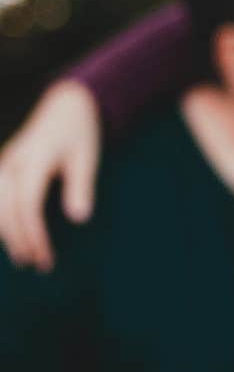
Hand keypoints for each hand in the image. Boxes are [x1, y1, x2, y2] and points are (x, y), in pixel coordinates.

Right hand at [0, 81, 99, 270]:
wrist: (64, 107)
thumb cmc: (79, 134)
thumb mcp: (87, 156)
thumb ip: (81, 186)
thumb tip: (79, 219)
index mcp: (35, 157)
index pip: (28, 203)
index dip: (34, 233)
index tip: (46, 256)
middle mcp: (13, 161)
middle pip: (6, 208)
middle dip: (18, 239)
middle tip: (37, 264)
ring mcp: (3, 163)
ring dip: (5, 233)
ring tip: (23, 258)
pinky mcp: (1, 168)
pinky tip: (6, 238)